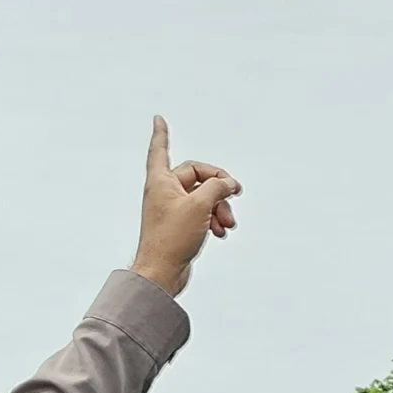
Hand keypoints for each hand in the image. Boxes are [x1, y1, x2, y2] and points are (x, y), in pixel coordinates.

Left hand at [132, 118, 240, 296]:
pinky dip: (214, 219)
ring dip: (219, 207)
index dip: (161, 133)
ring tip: (227, 223)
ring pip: (203, 197)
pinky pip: (202, 214)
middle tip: (233, 195)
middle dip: (218, 188)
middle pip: (197, 177)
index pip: (160, 149)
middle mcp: (164, 192)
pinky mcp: (179, 226)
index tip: (158, 119)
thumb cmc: (171, 239)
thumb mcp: (200, 205)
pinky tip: (220, 232)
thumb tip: (229, 183)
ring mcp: (172, 209)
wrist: (162, 273)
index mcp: (161, 181)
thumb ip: (218, 187)